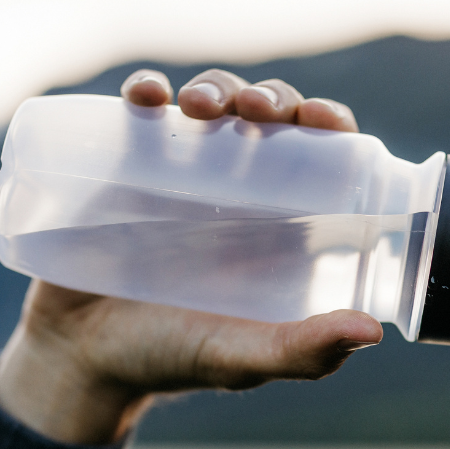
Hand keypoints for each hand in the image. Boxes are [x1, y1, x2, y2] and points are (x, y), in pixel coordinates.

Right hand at [0, 69, 379, 444]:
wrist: (77, 359)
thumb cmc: (169, 358)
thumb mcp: (239, 359)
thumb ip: (300, 352)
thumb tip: (372, 330)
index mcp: (279, 224)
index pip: (319, 155)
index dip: (327, 124)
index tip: (321, 119)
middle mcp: (235, 189)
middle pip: (267, 117)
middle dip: (270, 98)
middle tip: (255, 111)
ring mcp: (177, 172)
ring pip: (209, 103)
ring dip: (214, 88)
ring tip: (199, 107)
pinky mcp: (122, 165)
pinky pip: (139, 112)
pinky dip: (145, 90)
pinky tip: (145, 96)